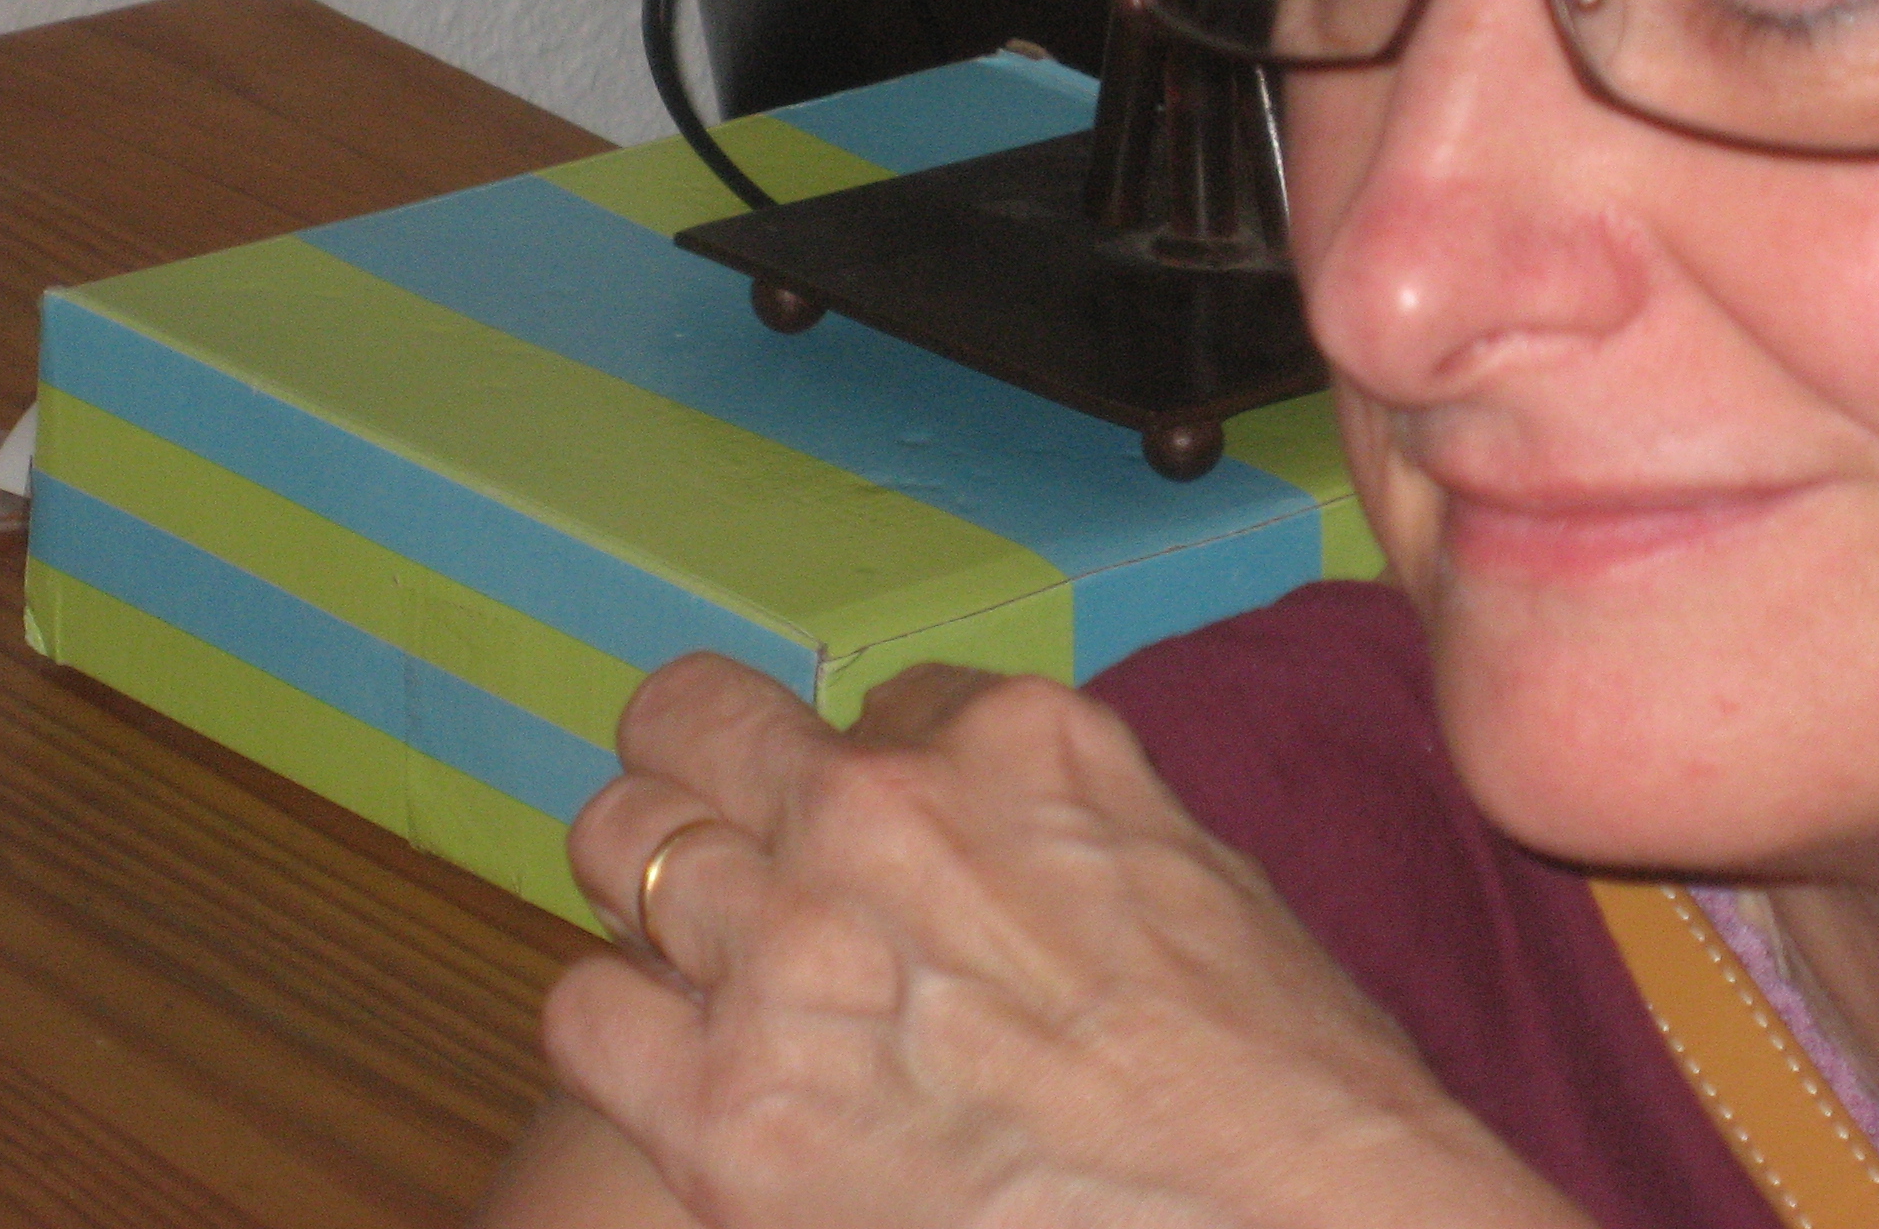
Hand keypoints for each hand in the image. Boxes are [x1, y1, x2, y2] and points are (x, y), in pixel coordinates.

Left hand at [547, 655, 1584, 1228]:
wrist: (1298, 1224)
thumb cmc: (1280, 1079)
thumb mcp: (1181, 865)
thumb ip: (1044, 816)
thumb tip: (965, 826)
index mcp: (1009, 737)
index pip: (870, 701)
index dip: (865, 775)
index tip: (880, 842)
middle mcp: (881, 812)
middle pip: (690, 723)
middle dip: (704, 782)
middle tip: (732, 860)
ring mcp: (796, 954)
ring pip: (615, 843)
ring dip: (652, 900)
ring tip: (700, 967)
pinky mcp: (730, 1111)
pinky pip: (580, 1012)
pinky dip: (618, 1033)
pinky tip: (684, 1072)